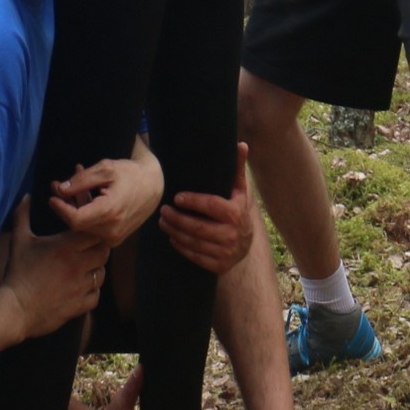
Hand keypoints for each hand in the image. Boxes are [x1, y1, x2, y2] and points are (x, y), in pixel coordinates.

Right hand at [2, 205, 107, 338]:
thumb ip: (22, 216)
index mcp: (66, 247)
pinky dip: (92, 291)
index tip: (86, 234)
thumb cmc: (17, 273)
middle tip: (88, 250)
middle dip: (98, 249)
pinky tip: (81, 288)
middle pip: (104, 252)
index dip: (93, 232)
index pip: (94, 233)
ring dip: (96, 270)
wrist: (14, 309)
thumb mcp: (19, 242)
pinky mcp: (80, 305)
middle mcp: (78, 265)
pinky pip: (96, 295)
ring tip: (85, 269)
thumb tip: (26, 196)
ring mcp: (81, 287)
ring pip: (102, 274)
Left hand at [50, 150, 163, 247]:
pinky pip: (94, 228)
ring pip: (85, 226)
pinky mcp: (116, 238)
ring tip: (71, 186)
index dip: (61, 209)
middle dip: (66, 205)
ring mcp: (114, 237)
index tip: (52, 196)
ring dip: (76, 207)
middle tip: (57, 185)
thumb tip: (60, 190)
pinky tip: (85, 196)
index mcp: (110, 212)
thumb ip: (82, 181)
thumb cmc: (130, 174)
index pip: (75, 219)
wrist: (154, 186)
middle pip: (78, 223)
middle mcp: (112, 230)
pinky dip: (87, 213)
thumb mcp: (106, 169)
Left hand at [159, 145, 254, 274]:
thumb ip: (237, 168)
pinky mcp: (219, 265)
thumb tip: (240, 144)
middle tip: (163, 211)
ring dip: (174, 232)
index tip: (176, 197)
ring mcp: (225, 252)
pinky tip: (172, 238)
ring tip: (163, 222)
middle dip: (177, 219)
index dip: (193, 202)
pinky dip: (181, 247)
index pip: (210, 206)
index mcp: (235, 213)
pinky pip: (195, 256)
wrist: (246, 244)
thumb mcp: (239, 191)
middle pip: (197, 227)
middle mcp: (232, 234)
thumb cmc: (237, 210)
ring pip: (193, 242)